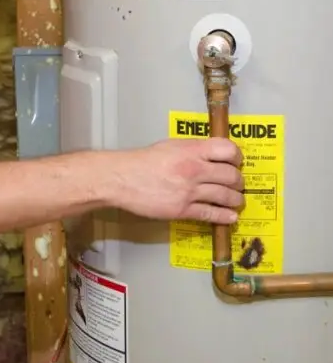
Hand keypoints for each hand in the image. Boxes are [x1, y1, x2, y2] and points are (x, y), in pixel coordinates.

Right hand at [110, 138, 243, 224]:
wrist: (123, 178)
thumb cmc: (144, 160)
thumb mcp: (171, 146)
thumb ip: (193, 149)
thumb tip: (212, 155)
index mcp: (191, 150)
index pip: (227, 150)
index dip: (237, 157)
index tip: (238, 162)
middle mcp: (194, 169)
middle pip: (231, 176)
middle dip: (239, 181)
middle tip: (238, 184)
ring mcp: (190, 191)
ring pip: (225, 196)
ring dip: (236, 200)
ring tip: (237, 201)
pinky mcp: (183, 209)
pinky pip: (211, 214)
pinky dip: (224, 216)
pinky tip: (230, 217)